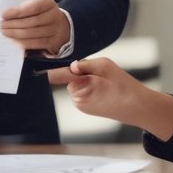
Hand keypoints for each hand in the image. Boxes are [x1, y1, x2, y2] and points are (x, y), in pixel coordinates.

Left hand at [0, 0, 69, 53]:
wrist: (57, 25)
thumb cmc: (40, 14)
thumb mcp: (33, 6)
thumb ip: (22, 9)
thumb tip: (6, 16)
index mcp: (48, 4)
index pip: (33, 7)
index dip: (17, 12)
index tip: (3, 15)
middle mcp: (54, 16)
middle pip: (32, 22)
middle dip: (14, 24)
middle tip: (2, 26)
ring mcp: (54, 30)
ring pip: (32, 33)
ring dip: (16, 34)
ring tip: (5, 32)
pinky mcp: (52, 42)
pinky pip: (35, 43)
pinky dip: (22, 42)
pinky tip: (13, 40)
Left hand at [46, 58, 172, 139]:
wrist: (137, 107)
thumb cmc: (124, 85)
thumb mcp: (106, 66)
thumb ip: (85, 64)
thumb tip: (71, 66)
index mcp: (83, 86)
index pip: (60, 76)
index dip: (49, 72)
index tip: (36, 72)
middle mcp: (78, 98)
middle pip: (69, 79)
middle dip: (80, 73)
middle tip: (101, 76)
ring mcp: (80, 105)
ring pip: (75, 85)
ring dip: (85, 81)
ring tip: (105, 85)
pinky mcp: (84, 109)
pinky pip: (80, 93)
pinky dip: (88, 89)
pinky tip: (103, 92)